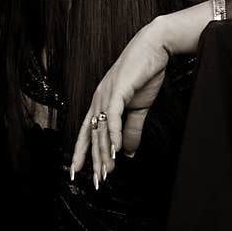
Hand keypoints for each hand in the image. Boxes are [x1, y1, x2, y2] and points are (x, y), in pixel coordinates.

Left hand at [69, 19, 170, 188]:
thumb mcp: (138, 108)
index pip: (86, 132)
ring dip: (104, 152)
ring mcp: (105, 94)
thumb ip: (130, 130)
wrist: (154, 48)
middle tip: (95, 182)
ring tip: (106, 171)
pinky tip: (116, 149)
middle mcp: (98, 100)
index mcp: (100, 104)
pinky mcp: (117, 89)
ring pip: (101, 128)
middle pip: (92, 135)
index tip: (77, 172)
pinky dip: (114, 132)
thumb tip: (127, 153)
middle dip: (93, 160)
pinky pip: (113, 115)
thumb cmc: (144, 75)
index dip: (82, 152)